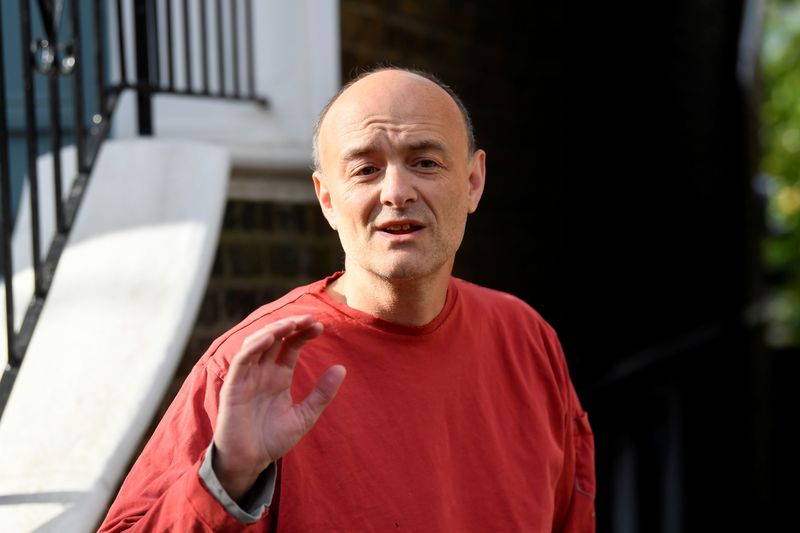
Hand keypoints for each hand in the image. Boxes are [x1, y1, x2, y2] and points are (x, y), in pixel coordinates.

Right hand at [212, 315, 345, 500]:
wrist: (251, 462)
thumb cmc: (273, 439)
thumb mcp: (304, 416)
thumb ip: (322, 394)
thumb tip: (342, 368)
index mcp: (279, 375)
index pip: (291, 345)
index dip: (303, 333)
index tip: (320, 326)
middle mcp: (262, 371)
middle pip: (275, 338)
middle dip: (290, 325)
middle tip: (309, 318)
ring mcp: (247, 377)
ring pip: (257, 343)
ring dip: (273, 331)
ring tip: (291, 324)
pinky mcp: (233, 387)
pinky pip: (241, 361)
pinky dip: (253, 348)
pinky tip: (269, 339)